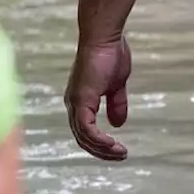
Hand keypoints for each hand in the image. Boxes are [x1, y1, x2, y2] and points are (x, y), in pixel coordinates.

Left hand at [64, 36, 131, 160]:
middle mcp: (73, 104)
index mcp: (80, 101)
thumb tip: (118, 124)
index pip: (85, 131)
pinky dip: (98, 139)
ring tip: (119, 153)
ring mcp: (75, 102)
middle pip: (82, 138)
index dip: (100, 143)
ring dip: (101, 149)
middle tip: (120, 156)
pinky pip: (86, 128)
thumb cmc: (110, 55)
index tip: (118, 149)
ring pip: (83, 137)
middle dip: (102, 151)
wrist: (104, 37)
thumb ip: (116, 104)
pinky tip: (112, 144)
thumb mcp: (116, 85)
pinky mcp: (80, 100)